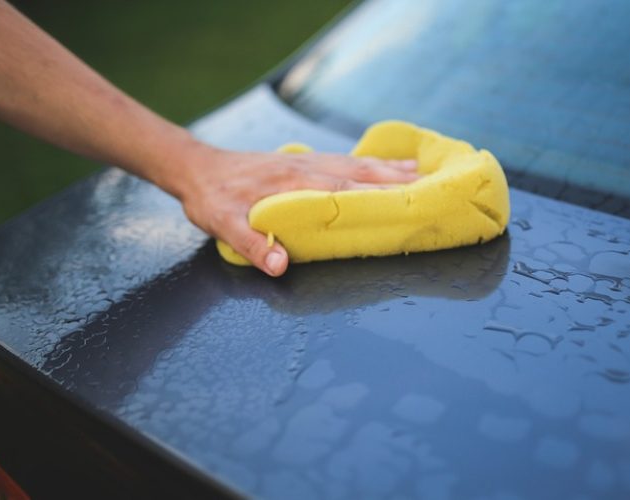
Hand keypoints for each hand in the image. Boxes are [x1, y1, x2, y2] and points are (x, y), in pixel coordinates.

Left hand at [167, 141, 418, 276]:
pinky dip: (373, 163)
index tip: (408, 202)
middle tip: (433, 189)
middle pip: (361, 173)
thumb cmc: (211, 198)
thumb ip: (252, 244)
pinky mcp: (305, 161)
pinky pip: (347, 160)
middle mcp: (307, 167)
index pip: (344, 190)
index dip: (378, 196)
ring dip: (391, 169)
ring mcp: (308, 161)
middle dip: (397, 181)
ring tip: (424, 173)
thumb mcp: (222, 224)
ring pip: (358, 163)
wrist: (196, 168)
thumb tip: (280, 266)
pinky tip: (388, 166)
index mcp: (294, 183)